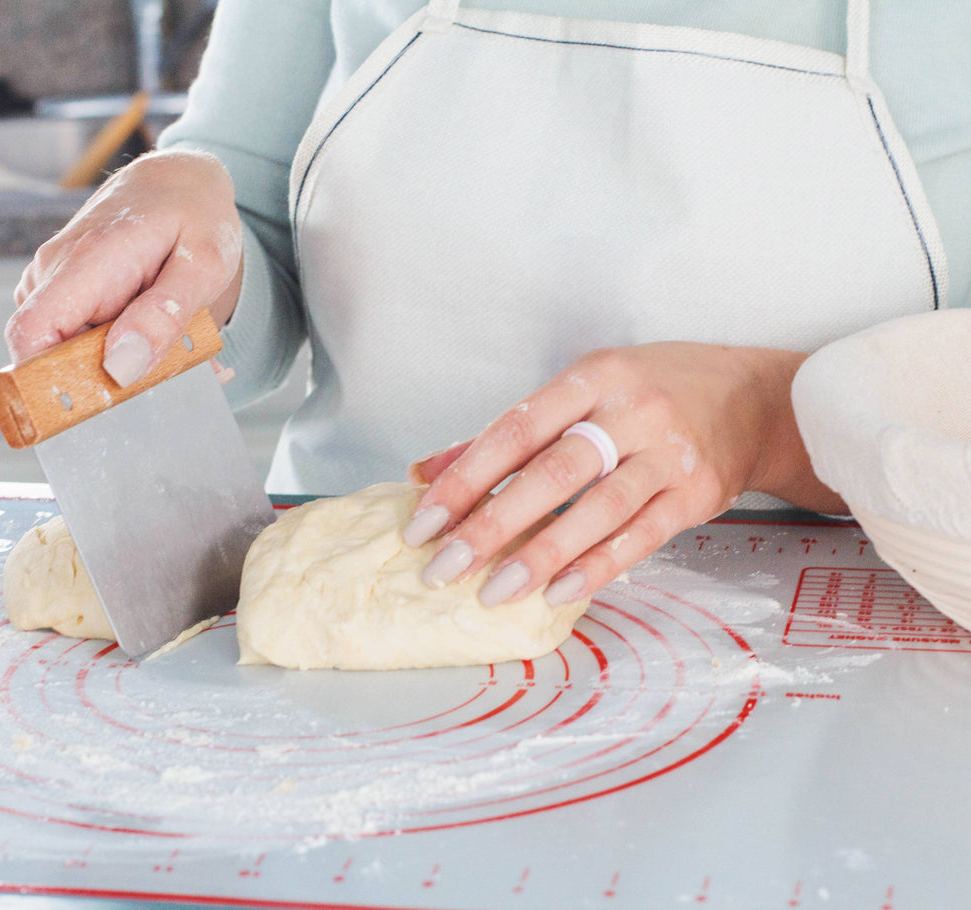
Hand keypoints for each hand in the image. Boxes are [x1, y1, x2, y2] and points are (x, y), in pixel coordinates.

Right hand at [6, 149, 243, 385]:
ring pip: (70, 349)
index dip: (49, 381)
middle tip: (170, 376)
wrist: (184, 181)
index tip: (97, 405)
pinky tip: (161, 339)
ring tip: (176, 351)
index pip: (32, 336)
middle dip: (106, 380)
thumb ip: (164, 315)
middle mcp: (57, 272)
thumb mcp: (203, 263)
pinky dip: (121, 349)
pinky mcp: (70, 290)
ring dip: (120, 365)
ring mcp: (59, 280)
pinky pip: (82, 335)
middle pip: (52, 353)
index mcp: (86, 264)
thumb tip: (121, 365)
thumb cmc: (197, 215)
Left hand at [404, 343, 845, 605]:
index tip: (423, 522)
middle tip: (443, 568)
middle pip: (552, 471)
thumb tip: (429, 472)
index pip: (515, 429)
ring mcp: (668, 454)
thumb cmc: (653, 391)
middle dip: (490, 524)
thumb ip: (510, 433)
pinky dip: (599, 566)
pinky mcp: (697, 495)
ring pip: (597, 508)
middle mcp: (630, 411)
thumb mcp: (585, 389)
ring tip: (492, 592)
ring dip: (540, 554)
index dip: (464, 478)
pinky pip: (642, 535)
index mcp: (592, 377)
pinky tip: (558, 592)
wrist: (755, 398)